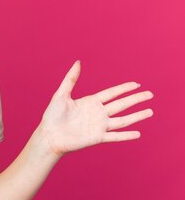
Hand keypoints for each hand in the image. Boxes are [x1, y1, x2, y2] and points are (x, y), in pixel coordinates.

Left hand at [38, 60, 153, 157]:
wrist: (49, 136)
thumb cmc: (52, 115)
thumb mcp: (61, 94)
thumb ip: (71, 79)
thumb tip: (77, 62)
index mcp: (90, 102)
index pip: (112, 93)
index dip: (124, 88)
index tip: (137, 84)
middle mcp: (98, 113)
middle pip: (121, 104)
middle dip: (136, 99)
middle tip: (150, 94)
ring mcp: (99, 126)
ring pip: (122, 120)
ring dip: (136, 116)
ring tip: (150, 111)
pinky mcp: (97, 138)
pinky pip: (115, 136)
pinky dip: (126, 135)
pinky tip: (138, 133)